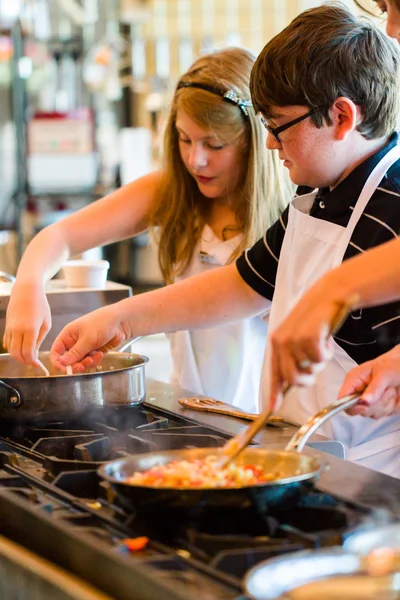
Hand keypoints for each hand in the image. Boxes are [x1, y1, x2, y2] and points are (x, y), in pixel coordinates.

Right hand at [3, 283, 51, 366]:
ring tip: (28, 356)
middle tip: (33, 363)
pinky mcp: (6, 326)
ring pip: (10, 350)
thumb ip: (39, 340)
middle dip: (25, 362)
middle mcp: (17, 330)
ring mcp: (10, 328)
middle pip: (16, 354)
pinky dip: (13, 348)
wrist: (26, 290)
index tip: (38, 365)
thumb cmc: (40, 305)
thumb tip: (34, 354)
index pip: (28, 353)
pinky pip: (7, 342)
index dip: (33, 362)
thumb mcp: (46, 323)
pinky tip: (21, 347)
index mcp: (30, 330)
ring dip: (18, 356)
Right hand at [50, 305, 130, 372]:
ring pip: (80, 363)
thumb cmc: (102, 322)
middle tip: (82, 366)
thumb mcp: (87, 338)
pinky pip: (91, 362)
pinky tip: (100, 354)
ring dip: (87, 363)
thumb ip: (75, 352)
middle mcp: (74, 342)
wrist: (121, 322)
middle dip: (75, 365)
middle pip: (68, 361)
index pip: (56, 352)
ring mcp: (85, 348)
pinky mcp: (94, 352)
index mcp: (68, 335)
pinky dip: (95, 361)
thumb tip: (62, 362)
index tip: (65, 370)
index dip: (58, 362)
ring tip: (94, 357)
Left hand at [269, 284, 340, 408]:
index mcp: (276, 342)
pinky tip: (326, 338)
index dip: (274, 393)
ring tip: (321, 345)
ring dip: (320, 362)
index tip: (272, 408)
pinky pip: (320, 359)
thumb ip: (292, 357)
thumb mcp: (298, 336)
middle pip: (293, 379)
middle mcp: (281, 342)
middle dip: (308, 379)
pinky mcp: (307, 337)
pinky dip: (327, 352)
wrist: (328, 295)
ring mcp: (293, 340)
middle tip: (317, 364)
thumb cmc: (315, 318)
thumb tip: (291, 381)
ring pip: (309, 369)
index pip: (273, 373)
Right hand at [339, 345, 399, 418]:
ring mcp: (369, 401)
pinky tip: (394, 395)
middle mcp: (359, 392)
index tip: (365, 404)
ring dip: (387, 403)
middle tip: (386, 389)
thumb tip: (364, 401)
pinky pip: (385, 414)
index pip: (342, 399)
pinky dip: (393, 406)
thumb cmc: (393, 365)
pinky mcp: (380, 407)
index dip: (351, 405)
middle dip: (376, 403)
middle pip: (359, 410)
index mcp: (354, 380)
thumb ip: (374, 387)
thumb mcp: (384, 372)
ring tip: (391, 389)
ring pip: (374, 413)